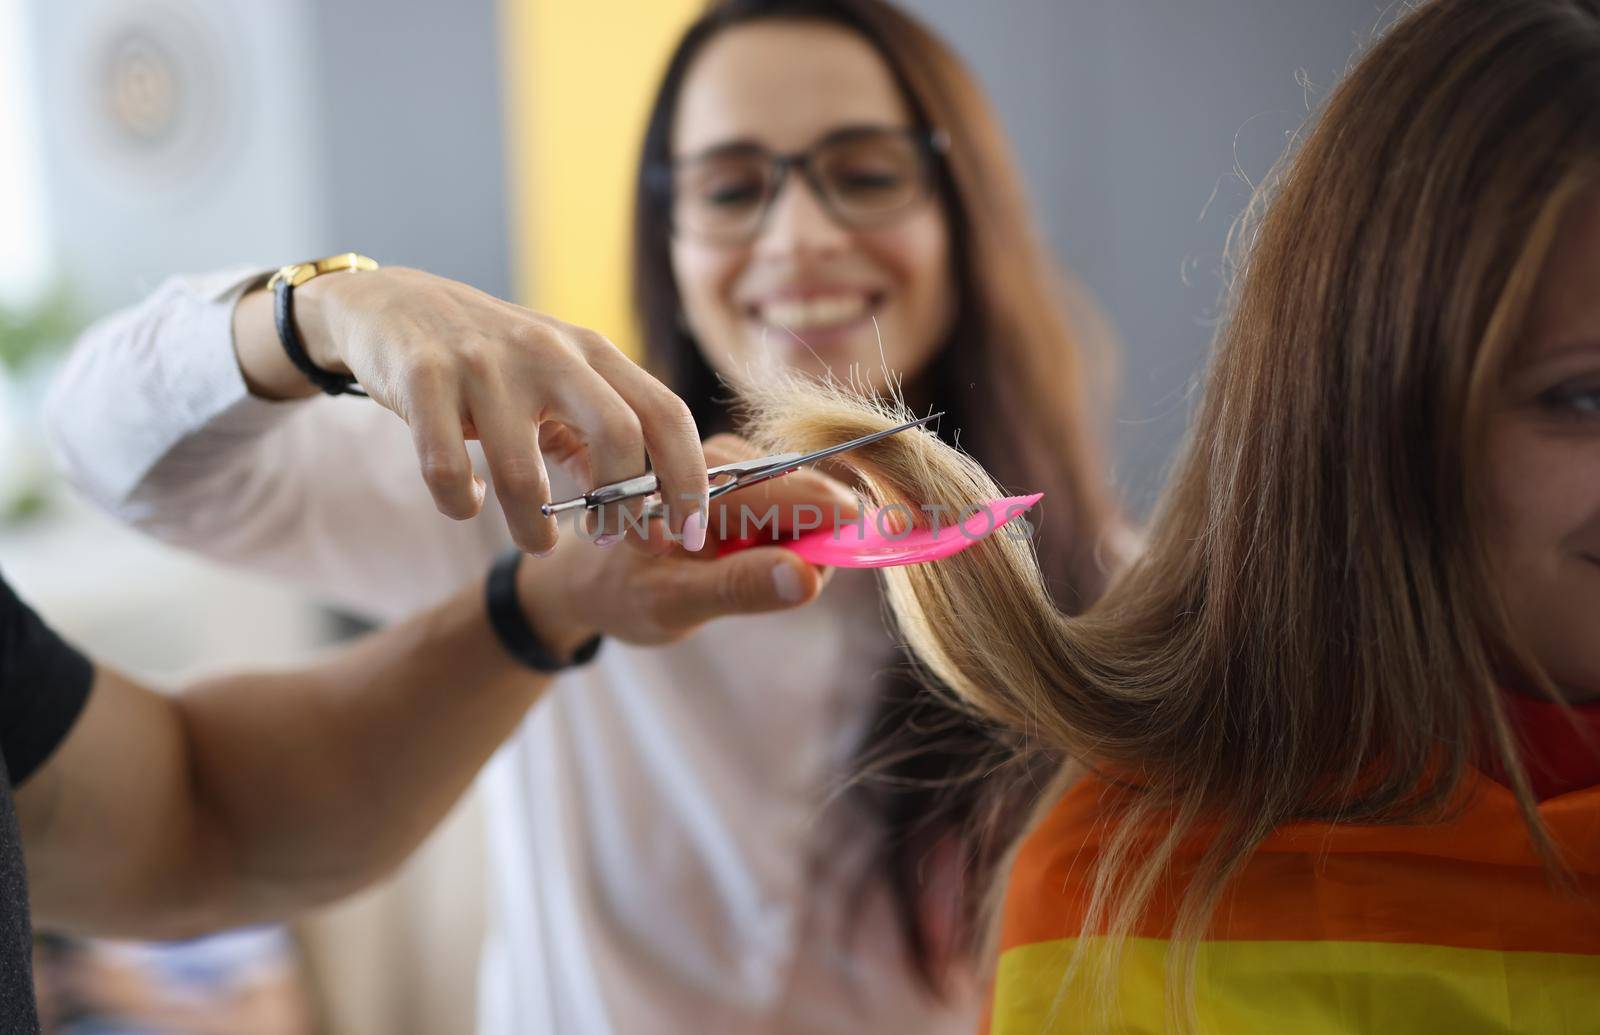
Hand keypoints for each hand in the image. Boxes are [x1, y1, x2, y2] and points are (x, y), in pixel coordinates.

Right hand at [234, 267, 707, 554]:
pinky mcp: (423, 380)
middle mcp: (548, 350)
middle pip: (618, 435)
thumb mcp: (559, 383)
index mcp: (592, 351)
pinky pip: (448, 470)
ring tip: (535, 542)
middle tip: (608, 539)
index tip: (690, 534)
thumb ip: (602, 440)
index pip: (667, 414)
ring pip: (523, 475)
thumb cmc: (495, 361)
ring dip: (533, 529)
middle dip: (623, 506)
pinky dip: (460, 503)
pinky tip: (466, 500)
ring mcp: (484, 364)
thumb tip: (647, 515)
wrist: (393, 306)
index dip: (690, 480)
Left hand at [516, 435, 858, 650]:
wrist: (580, 576)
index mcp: (700, 480)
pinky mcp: (738, 477)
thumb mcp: (673, 605)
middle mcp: (719, 459)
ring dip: (802, 543)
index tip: (882, 549)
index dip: (846, 528)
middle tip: (802, 582)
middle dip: (822, 541)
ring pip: (803, 500)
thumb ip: (740, 590)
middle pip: (810, 493)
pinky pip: (788, 505)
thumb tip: (811, 577)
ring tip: (763, 577)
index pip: (803, 497)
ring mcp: (731, 465)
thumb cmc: (618, 592)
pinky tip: (756, 560)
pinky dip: (788, 538)